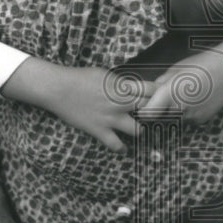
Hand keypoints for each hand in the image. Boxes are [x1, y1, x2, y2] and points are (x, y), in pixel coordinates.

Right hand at [0, 58, 155, 152]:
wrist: (59, 88)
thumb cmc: (80, 77)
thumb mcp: (105, 74)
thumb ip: (121, 83)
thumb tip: (132, 88)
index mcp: (123, 87)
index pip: (152, 90)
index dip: (161, 94)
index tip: (163, 97)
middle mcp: (120, 103)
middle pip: (150, 110)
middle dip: (156, 113)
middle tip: (156, 116)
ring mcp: (111, 119)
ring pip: (138, 131)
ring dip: (140, 131)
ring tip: (138, 130)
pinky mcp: (99, 130)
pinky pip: (116, 145)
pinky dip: (121, 148)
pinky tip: (123, 147)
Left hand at [136, 36, 222, 125]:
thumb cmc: (201, 63)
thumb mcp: (175, 69)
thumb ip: (160, 83)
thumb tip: (149, 92)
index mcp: (169, 92)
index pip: (147, 113)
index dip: (142, 110)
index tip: (139, 106)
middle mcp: (179, 108)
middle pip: (159, 117)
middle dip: (157, 110)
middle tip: (160, 98)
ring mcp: (192, 117)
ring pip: (174, 118)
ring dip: (172, 111)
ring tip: (184, 94)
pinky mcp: (202, 120)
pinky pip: (187, 119)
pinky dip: (187, 112)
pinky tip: (195, 99)